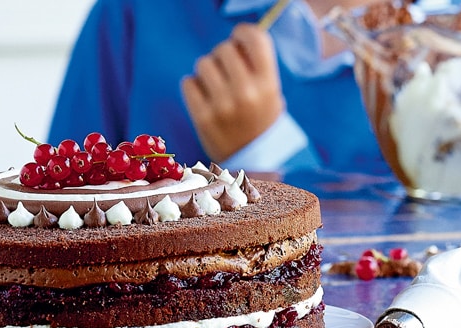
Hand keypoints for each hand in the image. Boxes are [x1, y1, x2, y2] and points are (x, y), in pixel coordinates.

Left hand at [181, 23, 284, 162]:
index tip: (239, 38)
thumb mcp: (271, 93)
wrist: (254, 162)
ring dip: (208, 71)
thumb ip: (256, 66)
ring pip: (203, 64)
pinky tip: (205, 97)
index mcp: (268, 84)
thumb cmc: (261, 120)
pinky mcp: (203, 117)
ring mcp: (223, 106)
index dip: (244, 33)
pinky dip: (194, 87)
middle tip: (227, 70)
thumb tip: (234, 40)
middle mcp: (246, 93)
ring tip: (216, 86)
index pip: (255, 38)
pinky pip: (188, 83)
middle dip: (223, 55)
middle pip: (224, 49)